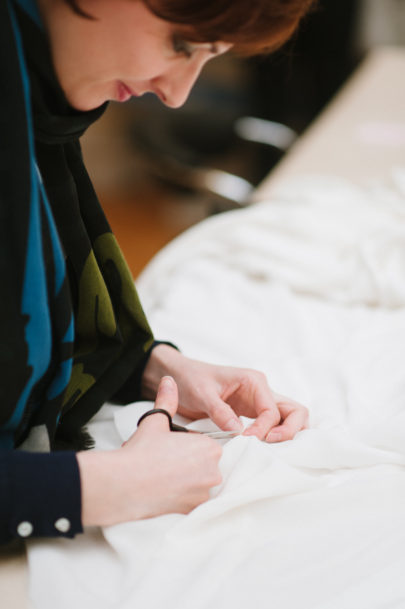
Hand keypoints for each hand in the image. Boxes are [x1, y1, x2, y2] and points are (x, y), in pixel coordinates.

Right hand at [77, 376, 221, 526]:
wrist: (124, 483)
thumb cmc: (142, 451)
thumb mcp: (156, 421)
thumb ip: (167, 400)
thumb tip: (168, 381)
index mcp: (210, 448)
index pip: (207, 447)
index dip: (189, 448)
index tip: (173, 450)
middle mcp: (213, 472)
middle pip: (206, 466)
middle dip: (190, 466)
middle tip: (167, 464)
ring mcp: (204, 494)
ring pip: (200, 485)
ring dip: (187, 483)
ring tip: (164, 478)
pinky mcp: (193, 511)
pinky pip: (192, 502)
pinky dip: (181, 498)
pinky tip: (165, 491)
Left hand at [142, 345, 308, 442]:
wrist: (178, 377)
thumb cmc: (191, 378)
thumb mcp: (202, 393)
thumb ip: (220, 411)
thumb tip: (239, 433)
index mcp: (254, 381)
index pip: (272, 410)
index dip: (264, 429)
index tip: (247, 441)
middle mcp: (262, 392)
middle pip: (294, 412)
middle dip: (289, 432)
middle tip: (269, 447)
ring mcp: (258, 404)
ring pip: (288, 420)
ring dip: (286, 436)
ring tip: (270, 452)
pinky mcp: (251, 415)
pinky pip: (271, 428)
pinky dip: (274, 440)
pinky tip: (262, 452)